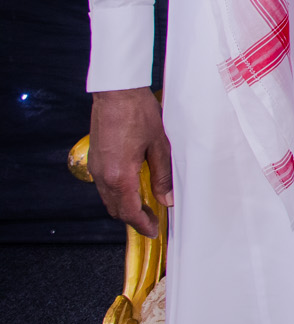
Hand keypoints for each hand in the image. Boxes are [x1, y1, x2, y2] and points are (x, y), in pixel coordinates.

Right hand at [88, 88, 172, 237]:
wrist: (117, 92)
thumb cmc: (138, 113)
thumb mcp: (159, 145)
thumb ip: (163, 175)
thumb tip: (167, 198)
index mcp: (120, 175)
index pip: (128, 212)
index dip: (142, 225)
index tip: (154, 230)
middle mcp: (103, 175)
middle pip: (116, 209)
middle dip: (133, 218)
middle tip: (152, 221)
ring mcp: (96, 167)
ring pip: (108, 198)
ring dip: (125, 206)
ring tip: (145, 206)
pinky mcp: (95, 158)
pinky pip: (104, 185)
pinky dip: (117, 193)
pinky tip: (132, 188)